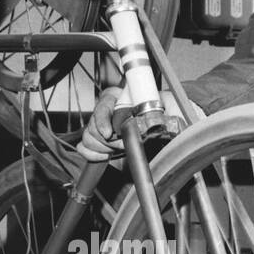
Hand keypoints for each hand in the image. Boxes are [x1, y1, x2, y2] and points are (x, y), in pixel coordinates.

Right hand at [79, 89, 203, 160]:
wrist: (157, 132)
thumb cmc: (161, 115)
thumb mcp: (168, 104)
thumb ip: (168, 102)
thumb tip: (166, 106)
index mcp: (117, 98)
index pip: (101, 106)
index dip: (103, 120)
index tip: (108, 133)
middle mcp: (106, 112)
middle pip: (93, 126)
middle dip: (108, 140)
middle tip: (124, 145)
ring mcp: (100, 128)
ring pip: (88, 138)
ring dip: (104, 148)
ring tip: (119, 149)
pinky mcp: (98, 143)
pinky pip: (85, 149)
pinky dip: (94, 155)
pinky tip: (108, 155)